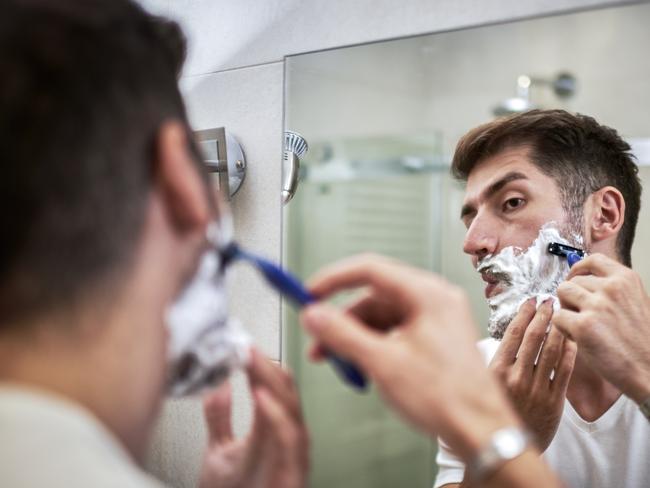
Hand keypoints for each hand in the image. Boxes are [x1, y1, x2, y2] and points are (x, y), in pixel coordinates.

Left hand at [199, 349, 308, 487]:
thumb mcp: (218, 452)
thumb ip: (219, 418)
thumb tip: (219, 385)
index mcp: (274, 431)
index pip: (276, 388)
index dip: (262, 365)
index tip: (242, 346)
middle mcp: (288, 441)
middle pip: (287, 395)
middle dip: (268, 369)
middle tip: (247, 350)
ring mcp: (293, 458)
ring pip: (294, 412)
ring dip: (275, 385)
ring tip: (254, 365)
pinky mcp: (294, 476)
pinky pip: (291, 442)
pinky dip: (279, 417)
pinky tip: (261, 398)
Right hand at [300, 254, 520, 460]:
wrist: (481, 431)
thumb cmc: (448, 398)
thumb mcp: (383, 362)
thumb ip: (343, 334)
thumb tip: (314, 314)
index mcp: (427, 295)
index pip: (370, 269)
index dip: (334, 279)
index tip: (310, 292)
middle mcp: (434, 300)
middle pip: (373, 296)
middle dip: (342, 318)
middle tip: (317, 336)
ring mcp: (435, 319)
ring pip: (382, 316)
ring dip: (355, 335)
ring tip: (336, 360)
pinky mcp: (434, 338)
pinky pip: (394, 331)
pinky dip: (373, 345)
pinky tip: (360, 366)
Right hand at [489, 299, 576, 450]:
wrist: (506, 447)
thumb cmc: (494, 411)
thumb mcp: (483, 384)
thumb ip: (492, 360)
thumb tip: (503, 335)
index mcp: (495, 371)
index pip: (512, 334)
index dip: (523, 314)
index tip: (529, 302)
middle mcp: (516, 378)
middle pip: (533, 338)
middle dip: (543, 315)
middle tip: (549, 301)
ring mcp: (536, 389)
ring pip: (551, 351)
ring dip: (557, 329)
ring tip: (561, 314)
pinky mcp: (553, 401)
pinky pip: (564, 370)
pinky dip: (568, 352)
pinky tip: (570, 339)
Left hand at [555, 253, 649, 402]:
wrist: (649, 370)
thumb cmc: (641, 340)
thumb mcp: (636, 301)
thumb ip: (613, 288)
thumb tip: (582, 276)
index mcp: (626, 279)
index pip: (592, 260)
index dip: (578, 269)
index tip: (574, 279)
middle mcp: (611, 287)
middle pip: (572, 281)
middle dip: (572, 298)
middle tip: (584, 316)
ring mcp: (597, 305)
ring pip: (561, 294)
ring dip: (566, 309)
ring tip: (581, 325)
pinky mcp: (583, 325)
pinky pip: (557, 317)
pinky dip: (563, 329)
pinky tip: (580, 339)